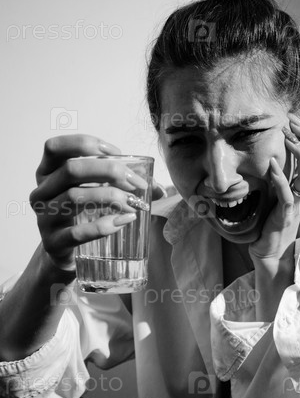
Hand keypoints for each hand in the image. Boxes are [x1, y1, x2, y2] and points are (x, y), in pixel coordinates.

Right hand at [30, 134, 154, 270]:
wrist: (64, 253)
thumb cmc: (81, 217)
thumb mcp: (96, 193)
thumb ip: (125, 185)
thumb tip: (161, 190)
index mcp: (47, 173)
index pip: (56, 147)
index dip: (87, 145)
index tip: (117, 153)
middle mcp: (40, 192)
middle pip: (71, 169)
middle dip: (110, 171)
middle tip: (136, 183)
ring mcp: (44, 218)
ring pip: (75, 197)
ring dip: (111, 197)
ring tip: (134, 203)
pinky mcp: (53, 243)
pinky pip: (78, 233)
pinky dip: (104, 225)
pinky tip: (123, 220)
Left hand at [248, 113, 299, 319]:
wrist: (269, 254)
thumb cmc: (270, 224)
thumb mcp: (275, 196)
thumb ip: (278, 177)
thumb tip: (271, 156)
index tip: (295, 117)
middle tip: (294, 120)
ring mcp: (296, 205)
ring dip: (299, 153)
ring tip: (287, 135)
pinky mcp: (284, 217)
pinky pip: (287, 196)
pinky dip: (280, 179)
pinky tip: (272, 166)